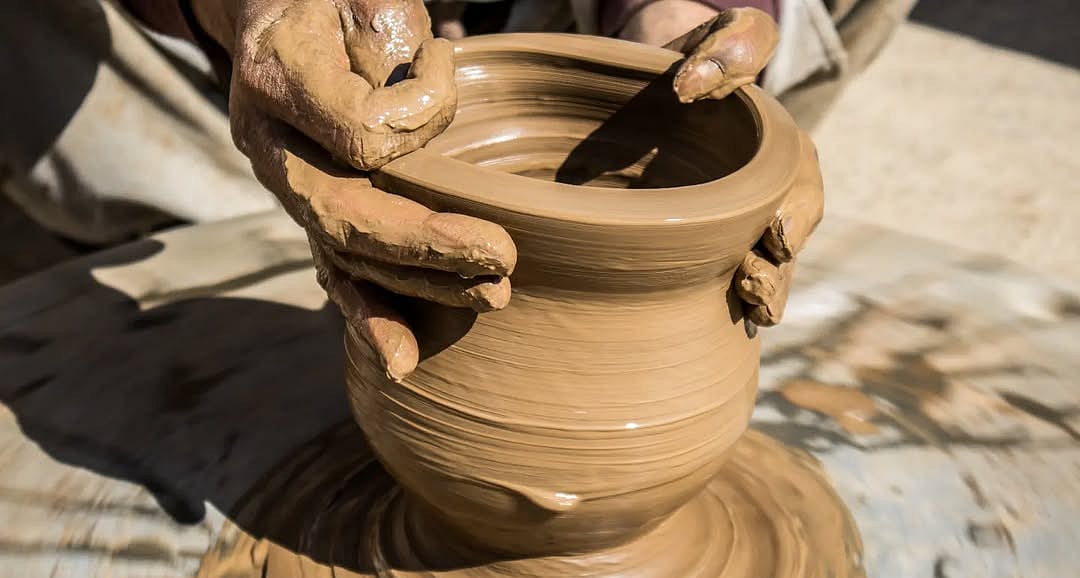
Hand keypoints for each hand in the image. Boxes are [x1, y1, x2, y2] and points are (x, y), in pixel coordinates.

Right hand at [192, 0, 517, 378]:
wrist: (274, 12)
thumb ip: (389, 48)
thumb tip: (415, 129)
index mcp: (279, 76)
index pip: (359, 131)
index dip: (416, 118)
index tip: (447, 63)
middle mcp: (270, 143)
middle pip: (346, 213)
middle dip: (427, 245)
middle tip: (501, 258)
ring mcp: (285, 182)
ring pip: (345, 253)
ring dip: (419, 286)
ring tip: (490, 296)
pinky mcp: (308, 208)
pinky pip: (333, 269)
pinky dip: (367, 316)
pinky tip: (401, 359)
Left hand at [668, 8, 823, 325]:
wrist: (667, 83)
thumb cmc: (699, 57)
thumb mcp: (722, 39)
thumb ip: (725, 51)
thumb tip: (691, 86)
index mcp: (786, 153)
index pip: (803, 190)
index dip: (795, 215)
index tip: (775, 235)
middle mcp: (774, 194)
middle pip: (787, 243)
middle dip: (777, 271)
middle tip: (753, 288)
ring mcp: (744, 222)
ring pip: (765, 268)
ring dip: (761, 293)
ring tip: (749, 312)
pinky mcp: (714, 242)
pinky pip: (730, 277)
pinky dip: (730, 304)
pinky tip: (719, 330)